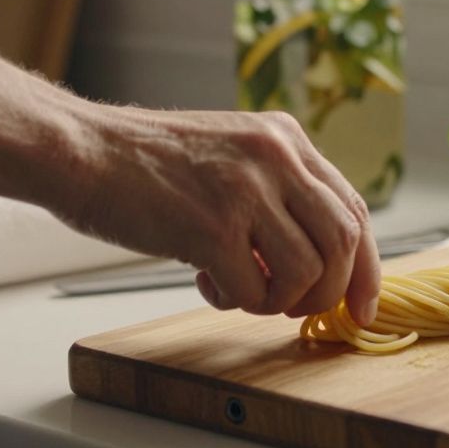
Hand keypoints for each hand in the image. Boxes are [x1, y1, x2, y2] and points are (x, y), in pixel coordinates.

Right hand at [55, 107, 380, 325]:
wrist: (81, 151)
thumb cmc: (148, 164)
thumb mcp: (232, 153)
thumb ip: (279, 191)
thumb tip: (322, 260)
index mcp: (286, 138)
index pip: (354, 209)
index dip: (366, 266)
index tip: (363, 306)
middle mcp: (276, 157)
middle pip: (344, 242)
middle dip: (330, 292)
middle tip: (297, 309)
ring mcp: (245, 190)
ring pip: (307, 273)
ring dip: (279, 301)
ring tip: (242, 289)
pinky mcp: (212, 226)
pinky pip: (253, 292)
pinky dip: (236, 303)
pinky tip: (207, 282)